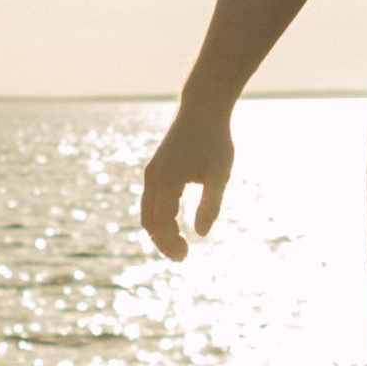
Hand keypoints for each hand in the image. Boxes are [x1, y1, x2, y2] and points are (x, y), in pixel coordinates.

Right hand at [139, 103, 234, 260]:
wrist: (201, 108)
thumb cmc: (214, 140)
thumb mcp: (220, 174)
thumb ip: (211, 204)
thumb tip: (201, 234)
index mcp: (168, 180)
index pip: (162, 222)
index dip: (171, 243)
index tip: (186, 255)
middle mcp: (154, 177)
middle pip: (149, 221)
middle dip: (162, 242)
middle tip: (182, 257)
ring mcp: (152, 173)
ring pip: (146, 212)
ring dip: (159, 232)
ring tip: (179, 245)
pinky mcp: (155, 169)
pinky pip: (150, 201)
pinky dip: (158, 218)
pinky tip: (175, 225)